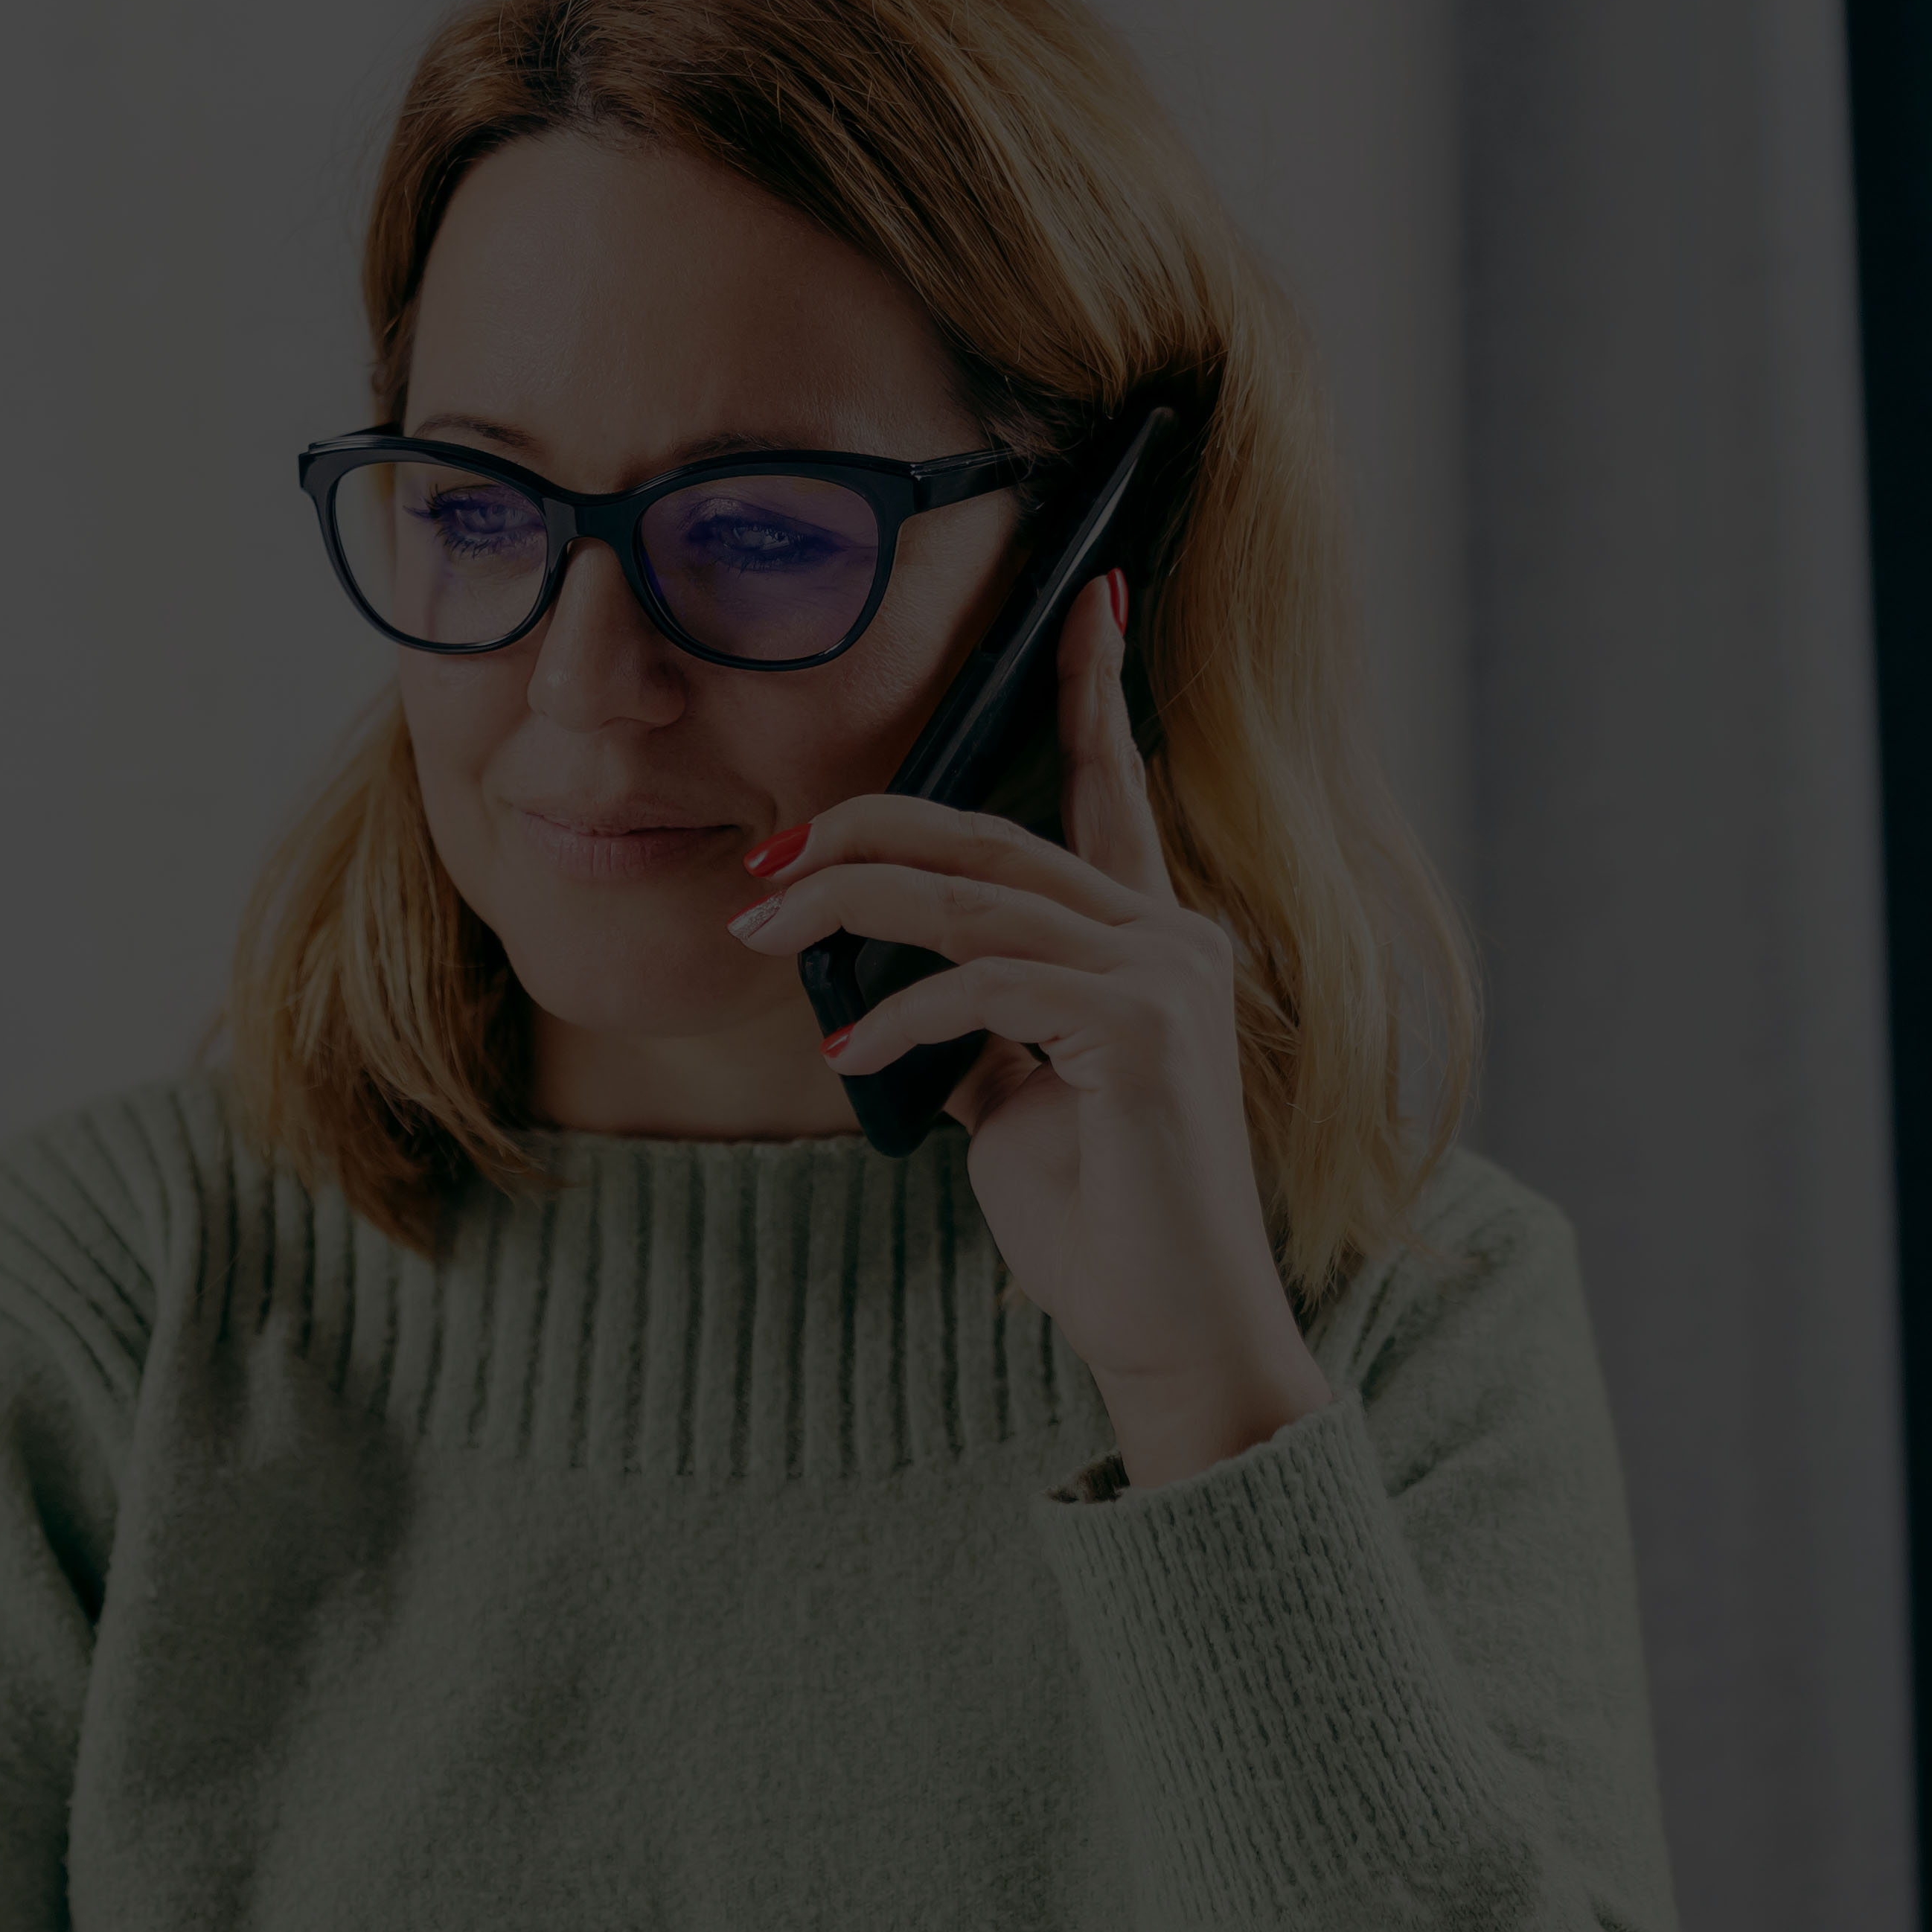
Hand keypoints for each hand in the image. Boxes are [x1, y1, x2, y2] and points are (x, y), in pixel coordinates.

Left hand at [728, 574, 1329, 1487]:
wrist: (1164, 1331)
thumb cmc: (1095, 1220)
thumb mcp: (1012, 1100)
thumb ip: (969, 1024)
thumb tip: (873, 987)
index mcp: (1149, 942)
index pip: (1114, 792)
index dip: (1093, 693)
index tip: (1084, 600)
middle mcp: (1172, 941)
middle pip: (996, 835)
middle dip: (867, 829)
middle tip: (765, 856)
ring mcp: (1166, 981)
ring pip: (978, 896)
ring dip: (849, 906)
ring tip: (759, 929)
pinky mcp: (1143, 1034)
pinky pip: (987, 987)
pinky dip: (900, 1014)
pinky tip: (849, 1056)